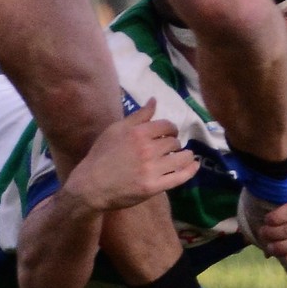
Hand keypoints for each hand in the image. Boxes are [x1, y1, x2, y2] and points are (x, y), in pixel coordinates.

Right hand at [65, 100, 197, 212]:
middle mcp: (148, 149)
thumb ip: (138, 116)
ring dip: (186, 155)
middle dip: (175, 143)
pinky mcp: (154, 187)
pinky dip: (190, 170)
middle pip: (174, 142)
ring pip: (181, 158)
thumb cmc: (102, 154)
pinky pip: (179, 177)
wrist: (92, 184)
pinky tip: (194, 166)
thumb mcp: (116, 129)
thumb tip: (154, 100)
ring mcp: (152, 169)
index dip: (171, 129)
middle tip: (171, 147)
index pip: (167, 126)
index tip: (169, 133)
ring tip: (185, 156)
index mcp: (138, 133)